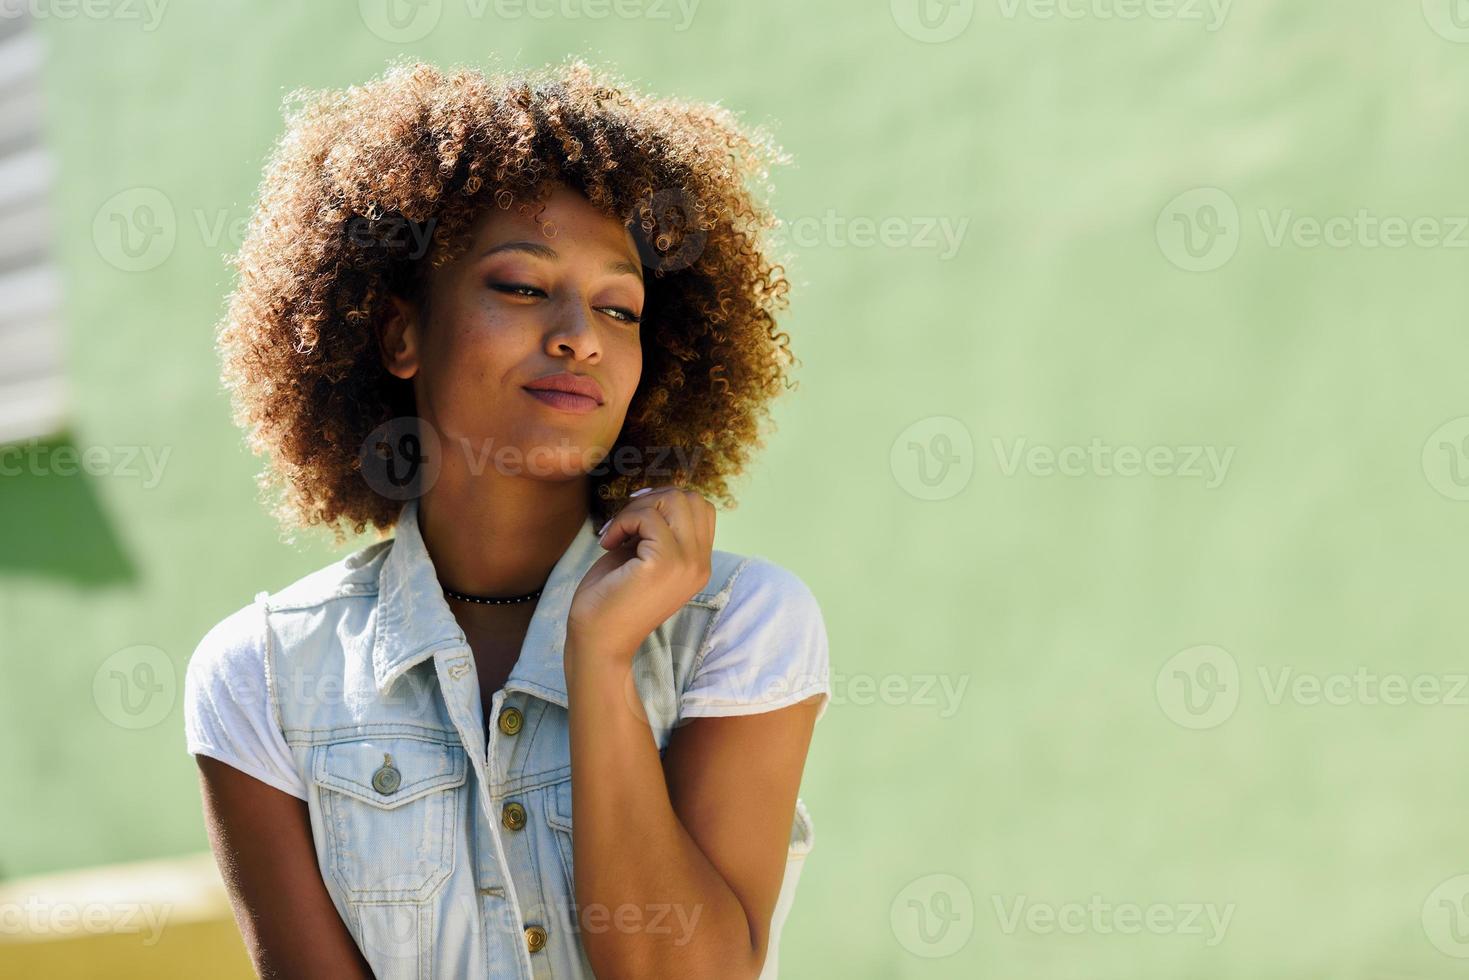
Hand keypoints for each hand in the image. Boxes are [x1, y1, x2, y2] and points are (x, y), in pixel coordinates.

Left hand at [567, 487, 714, 661]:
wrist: (598, 641)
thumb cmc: (612, 597)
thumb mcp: (643, 555)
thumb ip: (657, 528)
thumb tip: (656, 494)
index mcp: (699, 563)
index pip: (701, 508)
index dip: (666, 502)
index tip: (635, 519)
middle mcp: (700, 564)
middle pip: (689, 498)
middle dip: (650, 501)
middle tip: (623, 525)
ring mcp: (687, 564)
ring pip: (673, 501)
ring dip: (636, 509)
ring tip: (616, 533)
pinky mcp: (664, 565)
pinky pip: (648, 517)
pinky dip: (623, 521)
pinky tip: (608, 543)